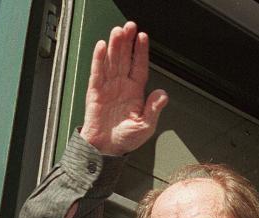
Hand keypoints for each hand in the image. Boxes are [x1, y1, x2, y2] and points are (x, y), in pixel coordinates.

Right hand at [80, 22, 167, 155]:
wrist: (106, 150)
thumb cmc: (124, 140)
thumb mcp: (146, 127)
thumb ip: (154, 109)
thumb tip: (162, 95)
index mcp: (135, 93)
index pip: (139, 67)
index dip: (141, 52)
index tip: (143, 37)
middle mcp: (122, 87)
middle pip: (125, 59)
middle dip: (127, 43)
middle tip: (129, 26)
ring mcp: (108, 88)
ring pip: (111, 62)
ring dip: (114, 47)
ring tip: (117, 32)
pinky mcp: (95, 93)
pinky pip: (97, 73)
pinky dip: (98, 60)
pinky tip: (101, 47)